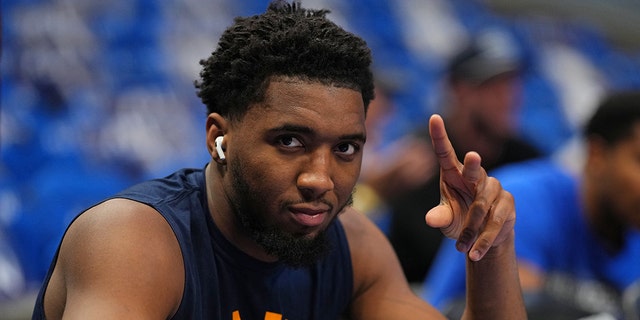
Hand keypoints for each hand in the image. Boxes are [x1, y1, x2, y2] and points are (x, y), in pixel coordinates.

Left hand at [425, 114, 514, 260]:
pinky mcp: (508, 203)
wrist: (481, 239)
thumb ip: (440, 217)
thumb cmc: (459, 222)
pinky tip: (474, 252)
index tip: (434, 117)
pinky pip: (496, 220)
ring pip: (483, 206)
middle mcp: (474, 176)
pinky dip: (484, 239)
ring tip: (460, 248)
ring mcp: (493, 187)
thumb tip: (430, 219)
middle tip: (472, 157)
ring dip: (472, 229)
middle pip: (474, 169)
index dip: (439, 135)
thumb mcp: (446, 221)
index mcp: (452, 174)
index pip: (444, 153)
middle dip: (474, 163)